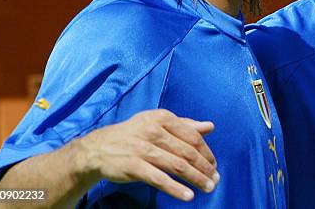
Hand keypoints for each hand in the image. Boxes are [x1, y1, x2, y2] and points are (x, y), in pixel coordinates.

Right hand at [73, 109, 217, 201]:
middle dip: (205, 167)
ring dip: (196, 178)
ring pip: (177, 165)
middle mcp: (154, 131)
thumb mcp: (157, 122)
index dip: (206, 152)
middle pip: (187, 151)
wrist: (99, 148)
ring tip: (208, 188)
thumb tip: (210, 126)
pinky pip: (159, 179)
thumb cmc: (134, 134)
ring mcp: (143, 148)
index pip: (192, 136)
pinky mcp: (134, 166)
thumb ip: (184, 124)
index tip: (214, 164)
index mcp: (162, 118)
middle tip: (215, 179)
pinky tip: (188, 195)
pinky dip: (176, 188)